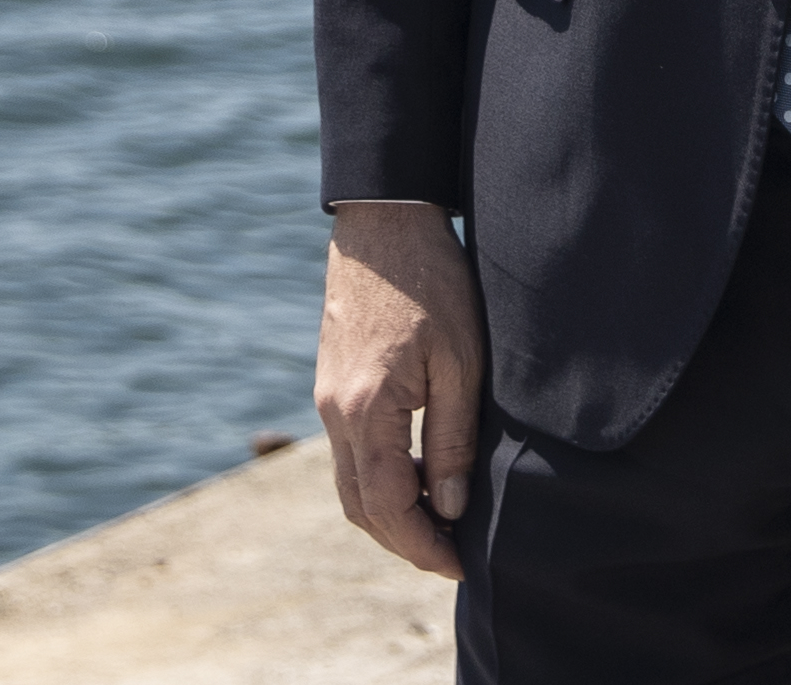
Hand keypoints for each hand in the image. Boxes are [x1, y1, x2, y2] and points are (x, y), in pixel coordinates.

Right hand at [316, 203, 487, 579]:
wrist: (385, 225)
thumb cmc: (433, 284)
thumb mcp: (461, 361)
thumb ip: (453, 438)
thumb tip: (448, 506)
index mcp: (367, 411)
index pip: (388, 506)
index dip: (423, 545)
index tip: (459, 565)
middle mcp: (336, 414)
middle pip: (360, 507)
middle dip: (403, 541)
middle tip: (450, 556)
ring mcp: (328, 400)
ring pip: (350, 485)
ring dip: (389, 514)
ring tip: (438, 525)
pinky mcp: (332, 386)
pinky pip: (350, 455)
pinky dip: (379, 481)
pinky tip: (417, 476)